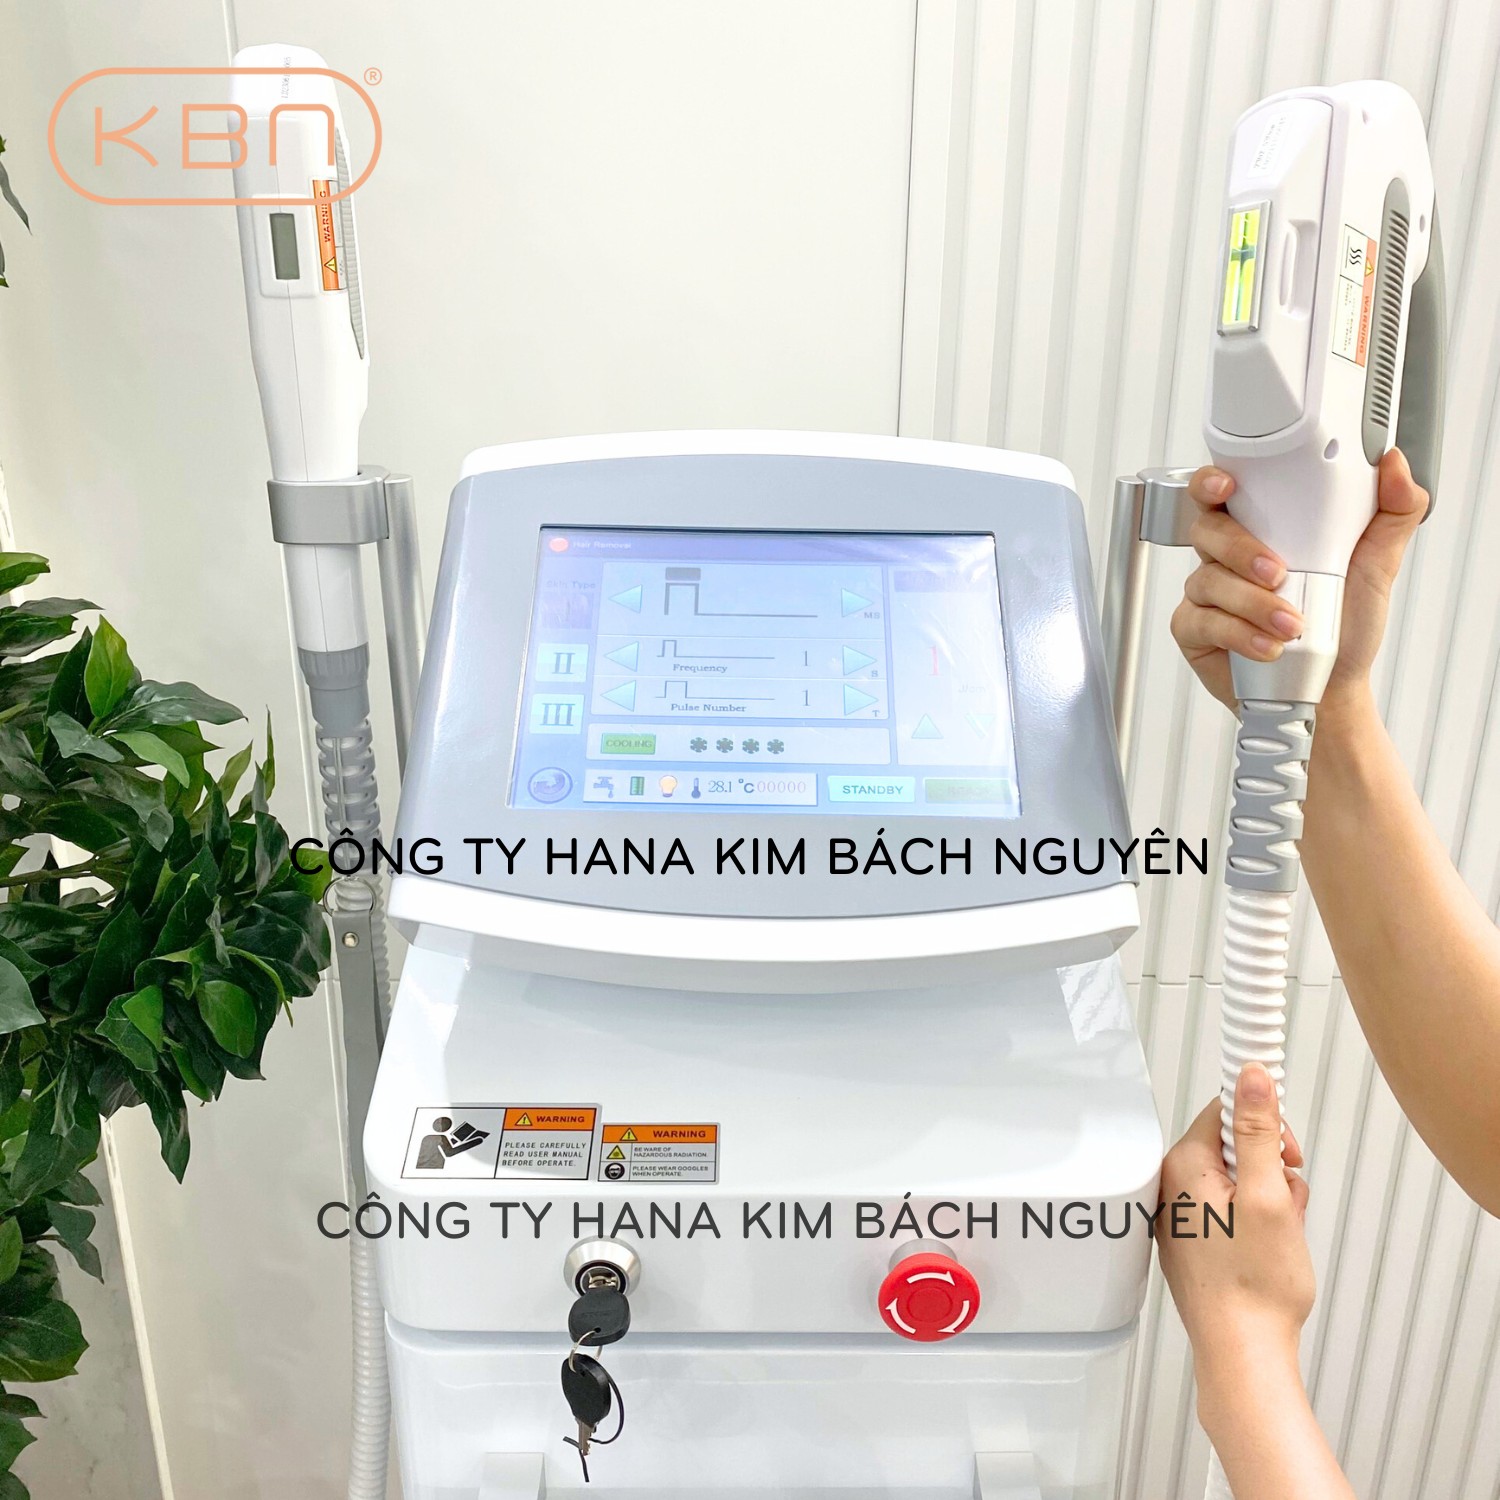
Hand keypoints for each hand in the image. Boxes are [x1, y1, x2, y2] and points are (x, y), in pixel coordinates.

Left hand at [1156, 1064, 1313, 1417]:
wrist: (1243, 1353)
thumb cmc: (1255, 1284)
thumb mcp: (1269, 1193)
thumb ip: (1258, 1130)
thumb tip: (1251, 1075)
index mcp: (1183, 1166)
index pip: (1224, 1111)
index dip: (1265, 1127)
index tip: (1287, 1151)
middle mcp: (1173, 1186)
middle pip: (1233, 1147)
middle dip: (1272, 1171)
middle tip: (1285, 1204)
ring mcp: (1182, 1216)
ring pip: (1240, 1183)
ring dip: (1270, 1201)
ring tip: (1278, 1236)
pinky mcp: (1195, 1242)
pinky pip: (1232, 1213)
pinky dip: (1257, 1225)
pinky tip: (1266, 1253)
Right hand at [1170, 448, 1428, 715]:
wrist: (1330, 687)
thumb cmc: (1345, 625)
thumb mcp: (1377, 564)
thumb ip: (1393, 511)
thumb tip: (1393, 463)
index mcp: (1260, 528)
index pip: (1223, 491)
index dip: (1212, 481)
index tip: (1228, 485)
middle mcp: (1226, 556)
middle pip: (1207, 530)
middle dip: (1240, 550)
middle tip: (1278, 574)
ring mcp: (1206, 593)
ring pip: (1207, 580)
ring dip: (1252, 603)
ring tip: (1291, 625)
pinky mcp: (1193, 629)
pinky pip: (1202, 622)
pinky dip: (1239, 634)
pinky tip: (1268, 647)